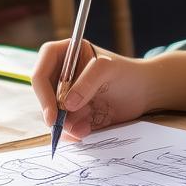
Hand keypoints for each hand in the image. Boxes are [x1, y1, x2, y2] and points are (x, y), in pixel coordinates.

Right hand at [31, 38, 150, 140]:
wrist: (144, 91)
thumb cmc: (126, 72)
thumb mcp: (108, 70)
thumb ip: (87, 83)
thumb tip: (67, 105)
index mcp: (64, 54)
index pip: (41, 71)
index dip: (42, 92)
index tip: (52, 113)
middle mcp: (61, 75)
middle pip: (43, 96)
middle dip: (53, 113)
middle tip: (63, 127)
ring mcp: (66, 95)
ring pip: (53, 114)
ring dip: (66, 124)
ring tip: (86, 127)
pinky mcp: (74, 113)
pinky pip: (65, 126)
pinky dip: (73, 132)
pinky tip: (87, 130)